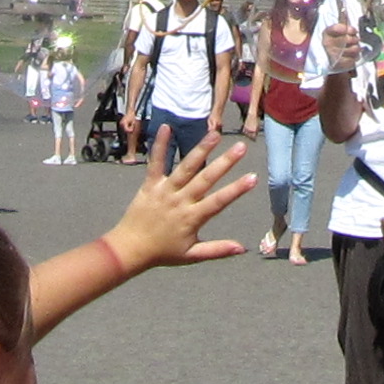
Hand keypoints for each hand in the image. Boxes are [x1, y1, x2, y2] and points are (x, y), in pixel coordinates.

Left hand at [103, 135, 256, 274]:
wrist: (130, 249)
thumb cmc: (163, 253)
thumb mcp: (192, 256)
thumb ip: (218, 250)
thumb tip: (243, 249)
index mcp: (192, 218)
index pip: (219, 201)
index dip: (236, 189)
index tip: (253, 177)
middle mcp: (180, 201)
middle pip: (206, 179)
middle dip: (225, 162)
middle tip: (242, 147)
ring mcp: (164, 190)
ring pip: (185, 167)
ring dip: (201, 149)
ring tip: (215, 134)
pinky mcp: (150, 184)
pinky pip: (156, 163)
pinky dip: (161, 145)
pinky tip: (167, 127)